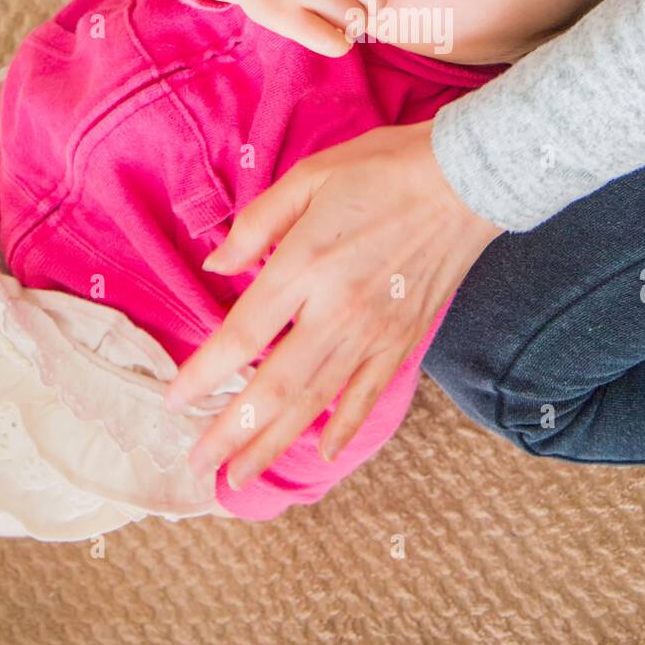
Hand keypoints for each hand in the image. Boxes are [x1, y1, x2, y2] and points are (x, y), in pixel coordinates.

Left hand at [163, 118, 504, 489]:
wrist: (470, 178)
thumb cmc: (385, 167)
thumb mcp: (310, 176)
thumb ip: (258, 224)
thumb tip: (217, 266)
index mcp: (306, 265)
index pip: (243, 335)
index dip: (205, 374)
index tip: (175, 401)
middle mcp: (337, 309)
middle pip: (274, 386)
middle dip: (232, 431)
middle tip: (199, 465)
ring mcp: (375, 331)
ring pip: (316, 401)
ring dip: (275, 442)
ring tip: (241, 476)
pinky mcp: (405, 339)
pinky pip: (370, 394)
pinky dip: (346, 426)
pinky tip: (324, 452)